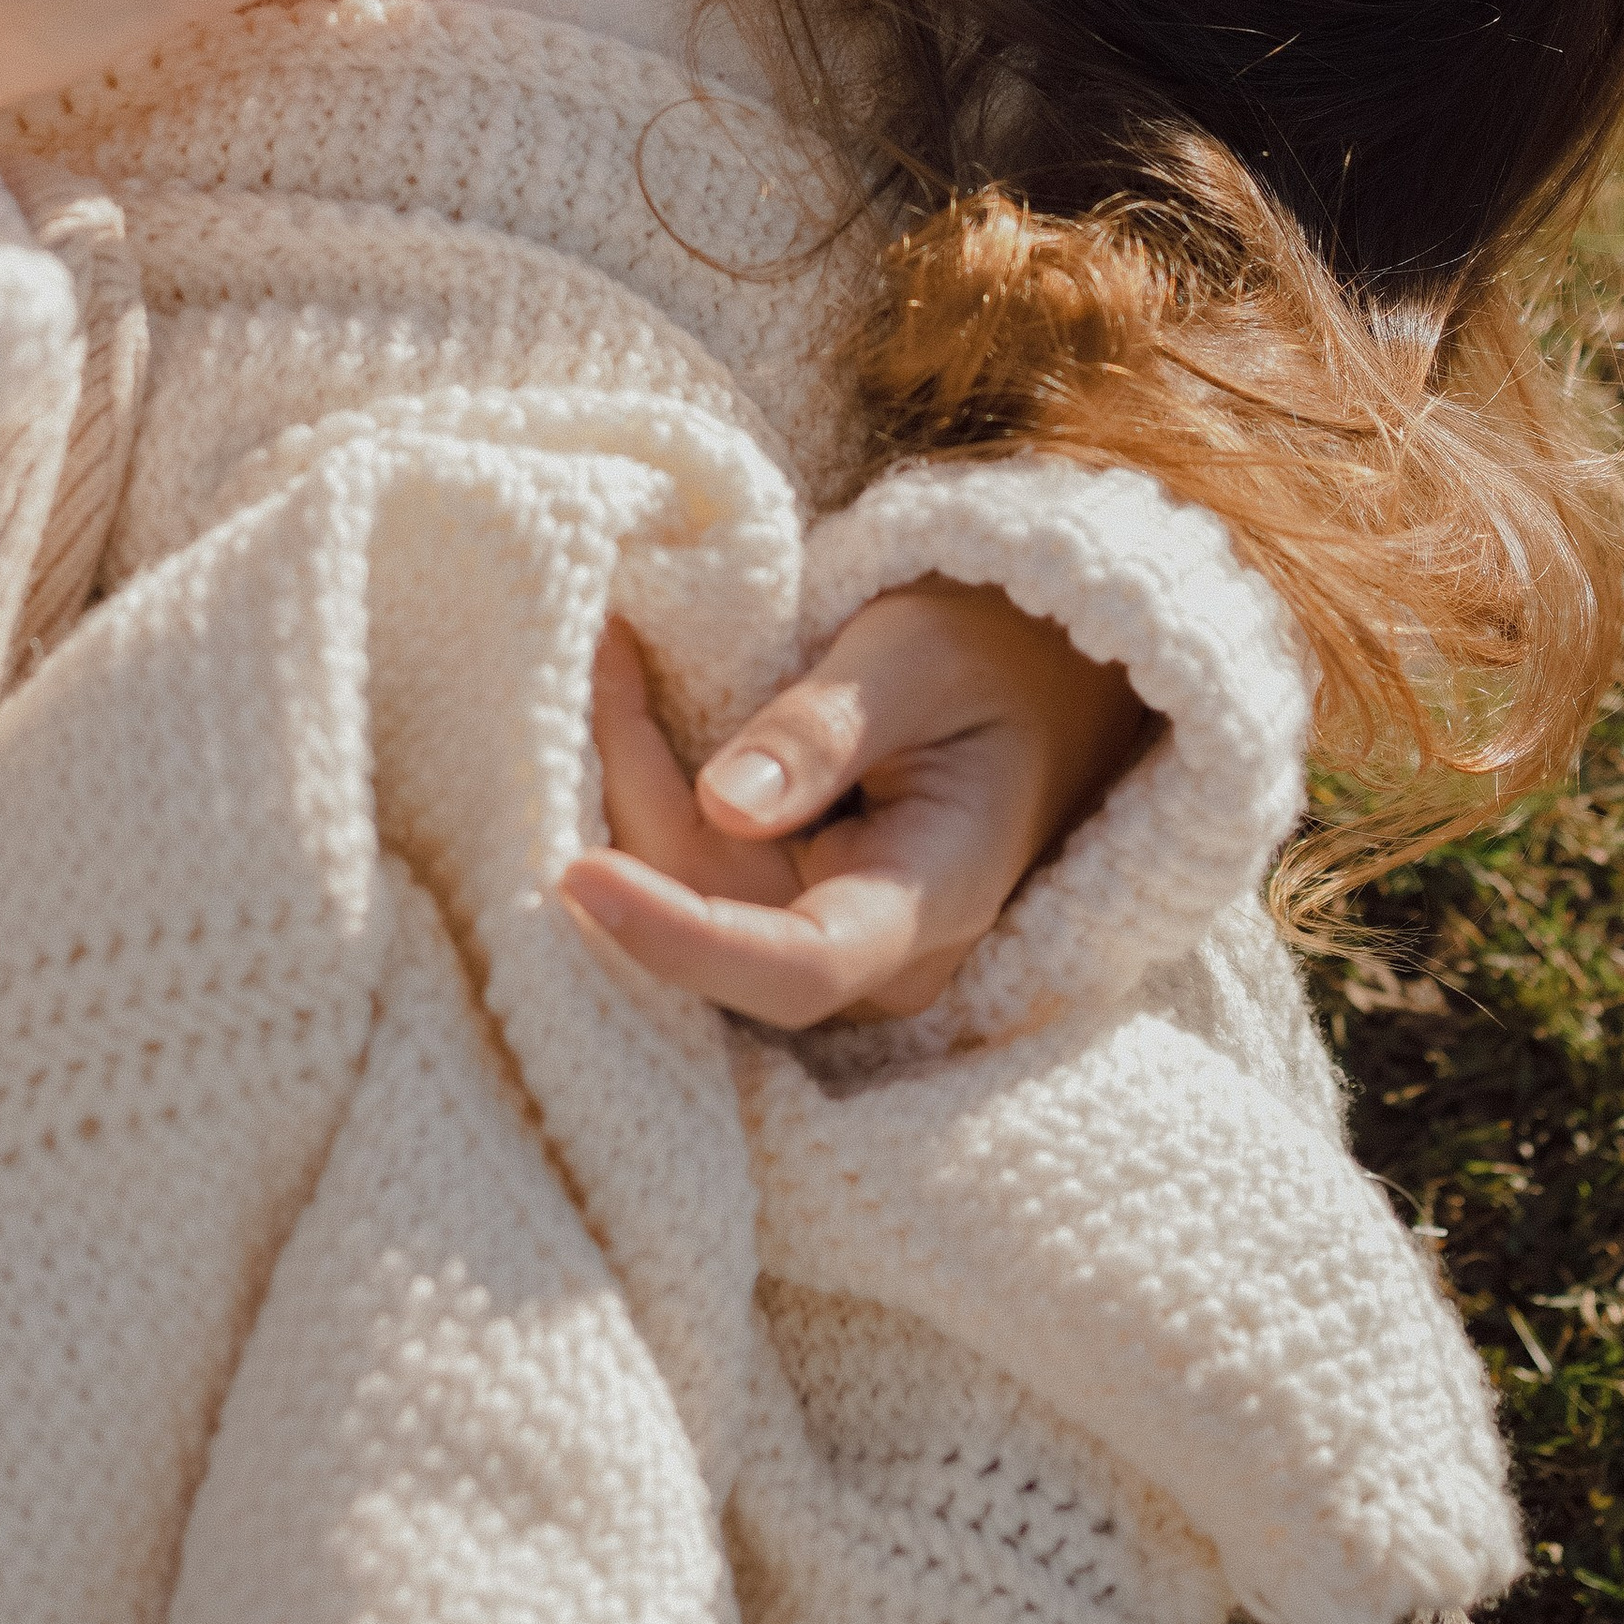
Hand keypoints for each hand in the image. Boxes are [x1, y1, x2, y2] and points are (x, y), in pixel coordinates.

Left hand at [560, 583, 1149, 1028]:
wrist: (1046, 678)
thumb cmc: (990, 657)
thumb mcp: (913, 660)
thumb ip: (822, 732)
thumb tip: (722, 803)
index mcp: (933, 899)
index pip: (794, 966)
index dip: (680, 938)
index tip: (577, 876)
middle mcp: (878, 954)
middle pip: (715, 916)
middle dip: (636, 800)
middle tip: (603, 661)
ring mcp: (833, 938)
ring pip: (691, 893)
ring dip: (634, 788)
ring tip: (611, 662)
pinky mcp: (796, 909)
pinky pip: (698, 872)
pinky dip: (653, 793)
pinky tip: (628, 708)